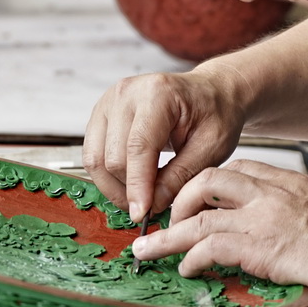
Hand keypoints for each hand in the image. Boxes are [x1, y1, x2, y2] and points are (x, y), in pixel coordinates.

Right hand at [83, 66, 247, 221]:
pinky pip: (92, 153)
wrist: (211, 92)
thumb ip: (181, 176)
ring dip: (114, 186)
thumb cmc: (215, 113)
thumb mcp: (212, 147)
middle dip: (128, 190)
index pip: (137, 147)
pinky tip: (132, 182)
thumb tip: (152, 204)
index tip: (143, 214)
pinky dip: (108, 175)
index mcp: (158, 93)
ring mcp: (109, 101)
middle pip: (112, 156)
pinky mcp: (101, 113)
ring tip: (141, 198)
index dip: (138, 186)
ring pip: (95, 158)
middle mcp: (127, 92)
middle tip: (150, 208)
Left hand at [132, 160, 307, 287]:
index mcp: (290, 181)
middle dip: (182, 200)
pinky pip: (209, 246)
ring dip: (170, 235)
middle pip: (210, 180)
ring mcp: (264, 217)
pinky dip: (191, 257)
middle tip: (170, 220)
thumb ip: (292, 211)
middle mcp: (273, 191)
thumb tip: (271, 227)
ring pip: (199, 216)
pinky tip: (187, 268)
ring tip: (150, 249)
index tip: (196, 204)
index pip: (238, 170)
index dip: (209, 187)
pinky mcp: (258, 246)